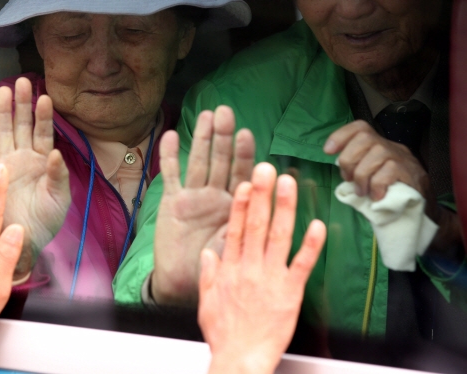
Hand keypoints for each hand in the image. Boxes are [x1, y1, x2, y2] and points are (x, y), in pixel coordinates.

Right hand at [0, 77, 70, 278]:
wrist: (23, 240)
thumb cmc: (47, 220)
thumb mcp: (59, 198)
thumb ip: (58, 175)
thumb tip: (57, 152)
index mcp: (44, 161)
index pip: (45, 132)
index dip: (45, 115)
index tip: (45, 97)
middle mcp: (26, 157)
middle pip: (24, 124)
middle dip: (23, 103)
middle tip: (22, 82)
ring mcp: (8, 162)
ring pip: (5, 131)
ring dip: (3, 112)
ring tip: (2, 90)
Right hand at [151, 106, 254, 304]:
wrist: (183, 283)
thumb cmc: (214, 266)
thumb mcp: (235, 247)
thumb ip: (246, 223)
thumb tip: (266, 198)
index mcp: (234, 205)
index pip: (242, 173)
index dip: (244, 153)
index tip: (247, 134)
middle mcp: (215, 195)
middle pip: (220, 160)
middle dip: (223, 137)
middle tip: (225, 112)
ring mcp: (193, 196)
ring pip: (198, 161)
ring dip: (201, 139)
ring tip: (205, 115)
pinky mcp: (172, 201)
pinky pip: (171, 175)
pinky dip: (169, 156)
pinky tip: (170, 136)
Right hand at [198, 164, 325, 373]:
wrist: (241, 360)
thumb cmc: (224, 334)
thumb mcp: (205, 302)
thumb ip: (208, 274)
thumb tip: (208, 252)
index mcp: (230, 269)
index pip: (235, 228)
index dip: (240, 204)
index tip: (245, 183)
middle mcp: (250, 268)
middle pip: (256, 224)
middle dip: (262, 195)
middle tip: (266, 169)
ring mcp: (271, 278)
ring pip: (278, 237)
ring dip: (284, 208)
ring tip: (288, 184)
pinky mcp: (291, 293)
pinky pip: (302, 265)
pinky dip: (311, 245)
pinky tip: (318, 225)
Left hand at [324, 120, 431, 201]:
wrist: (421, 210)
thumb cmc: (389, 193)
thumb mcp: (369, 176)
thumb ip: (356, 168)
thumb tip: (340, 167)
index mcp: (378, 145)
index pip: (360, 127)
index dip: (341, 135)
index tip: (328, 150)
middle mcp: (391, 147)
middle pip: (365, 137)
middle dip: (349, 158)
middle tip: (348, 179)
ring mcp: (403, 158)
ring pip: (377, 153)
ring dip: (362, 175)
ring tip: (362, 191)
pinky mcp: (412, 173)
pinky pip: (389, 171)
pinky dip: (377, 184)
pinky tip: (376, 196)